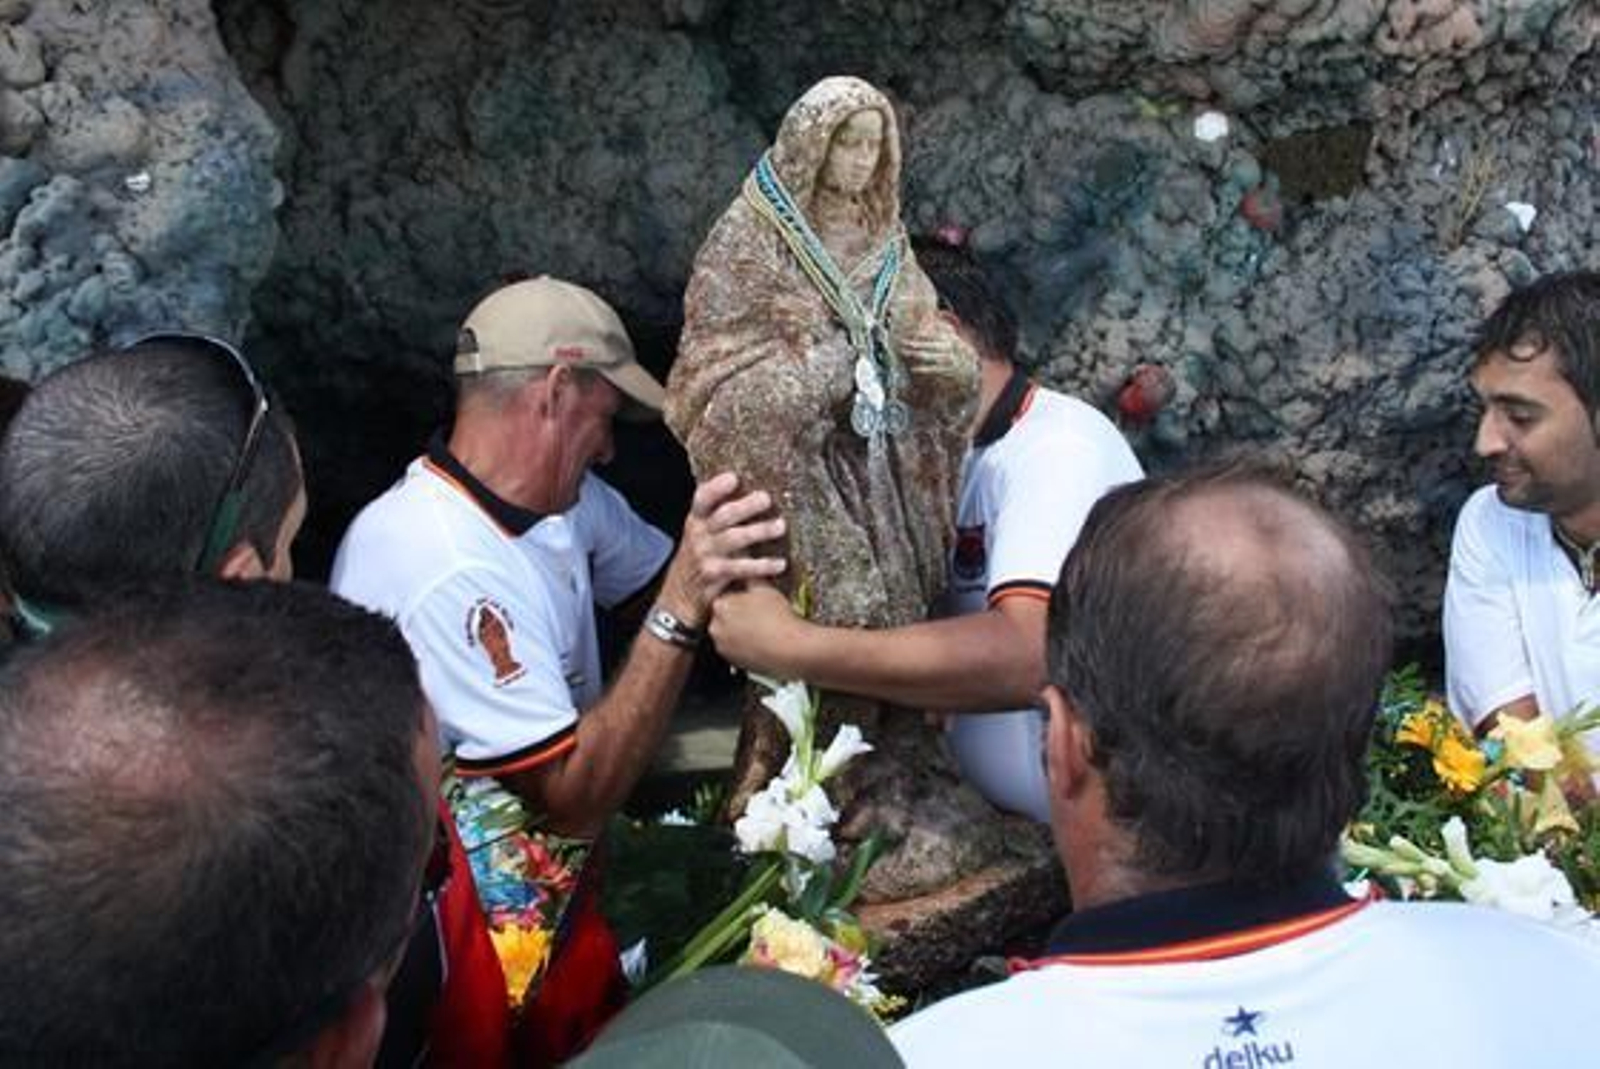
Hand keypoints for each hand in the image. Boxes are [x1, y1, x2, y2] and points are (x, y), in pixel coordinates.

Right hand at [658, 472, 785, 626]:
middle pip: (723, 516)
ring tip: (781, 526)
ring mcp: (705, 557)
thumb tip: (749, 494)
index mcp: (695, 522)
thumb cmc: (696, 563)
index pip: (701, 499)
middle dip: (745, 506)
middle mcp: (698, 537)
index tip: (733, 478)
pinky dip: (762, 566)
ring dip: (758, 531)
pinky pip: (740, 569)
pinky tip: (780, 563)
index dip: (716, 488)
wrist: (676, 601)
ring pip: (734, 540)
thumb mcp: (699, 537)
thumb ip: (716, 518)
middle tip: (766, 498)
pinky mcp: (713, 578)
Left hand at [709, 582, 804, 676]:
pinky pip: (736, 649)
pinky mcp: (732, 662)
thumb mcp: (765, 588)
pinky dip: (745, 645)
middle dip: (738, 614)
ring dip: (741, 630)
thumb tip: (748, 574)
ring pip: (729, 633)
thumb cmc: (779, 619)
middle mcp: (716, 627)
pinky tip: (761, 640)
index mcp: (720, 606)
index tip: (751, 599)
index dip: (740, 596)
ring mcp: (722, 646)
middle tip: (759, 613)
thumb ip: (751, 577)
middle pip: (725, 616)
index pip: (725, 596)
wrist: (791, 649)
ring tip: (762, 628)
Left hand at [900, 328, 976, 383]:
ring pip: (930, 357)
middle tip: (903, 342)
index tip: (913, 333)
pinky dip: (924, 369)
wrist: (969, 367)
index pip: (935, 335)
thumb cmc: (955, 350)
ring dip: (916, 355)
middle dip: (916, 344)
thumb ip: (940, 328)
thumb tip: (928, 316)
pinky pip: (934, 370)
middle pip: (930, 345)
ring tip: (905, 352)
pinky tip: (913, 369)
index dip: (924, 334)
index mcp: (950, 339)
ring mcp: (949, 360)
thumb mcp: (951, 337)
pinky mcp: (947, 370)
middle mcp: (950, 349)